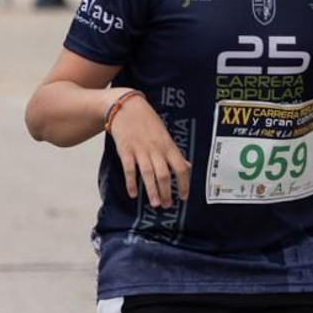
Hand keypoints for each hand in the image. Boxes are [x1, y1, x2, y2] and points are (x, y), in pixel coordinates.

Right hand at [108, 93, 190, 207]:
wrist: (126, 107)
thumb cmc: (148, 121)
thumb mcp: (166, 135)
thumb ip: (175, 152)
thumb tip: (187, 166)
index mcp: (168, 146)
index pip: (181, 168)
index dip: (184, 184)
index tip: (183, 197)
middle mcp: (156, 149)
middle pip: (164, 175)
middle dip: (167, 192)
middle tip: (167, 205)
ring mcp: (140, 150)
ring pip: (148, 174)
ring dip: (152, 191)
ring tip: (155, 204)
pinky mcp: (125, 150)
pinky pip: (129, 170)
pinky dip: (131, 183)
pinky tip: (133, 194)